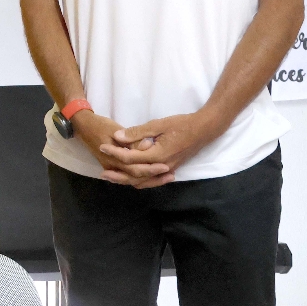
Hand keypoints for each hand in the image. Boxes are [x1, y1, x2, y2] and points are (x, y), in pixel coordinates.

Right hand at [70, 111, 168, 187]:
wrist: (82, 126)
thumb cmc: (99, 125)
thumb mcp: (116, 129)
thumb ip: (132, 140)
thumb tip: (148, 146)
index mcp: (113, 158)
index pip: (135, 168)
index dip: (151, 169)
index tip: (166, 167)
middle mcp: (112, 167)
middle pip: (136, 177)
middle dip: (154, 177)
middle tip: (170, 175)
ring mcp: (111, 168)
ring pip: (132, 180)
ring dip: (149, 180)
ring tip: (165, 178)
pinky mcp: (112, 167)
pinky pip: (127, 177)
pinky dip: (140, 179)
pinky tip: (151, 177)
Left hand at [99, 110, 225, 187]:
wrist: (205, 129)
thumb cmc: (182, 124)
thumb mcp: (158, 124)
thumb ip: (138, 132)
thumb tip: (117, 136)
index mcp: (158, 155)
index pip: (131, 158)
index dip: (115, 153)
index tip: (102, 147)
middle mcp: (163, 166)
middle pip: (136, 176)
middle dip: (118, 175)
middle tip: (102, 173)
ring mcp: (168, 169)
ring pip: (145, 181)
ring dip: (128, 181)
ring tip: (114, 179)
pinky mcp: (171, 168)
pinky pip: (153, 180)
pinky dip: (141, 181)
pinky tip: (132, 178)